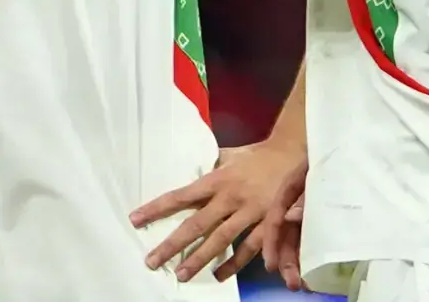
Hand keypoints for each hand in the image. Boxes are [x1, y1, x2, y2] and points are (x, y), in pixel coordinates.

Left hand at [130, 140, 306, 283]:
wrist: (292, 153)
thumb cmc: (256, 155)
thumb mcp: (229, 155)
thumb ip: (210, 167)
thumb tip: (189, 169)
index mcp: (216, 179)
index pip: (180, 196)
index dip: (157, 209)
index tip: (135, 220)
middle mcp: (229, 198)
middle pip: (196, 224)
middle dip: (173, 244)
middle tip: (152, 261)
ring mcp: (249, 213)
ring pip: (220, 240)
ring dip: (199, 259)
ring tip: (181, 275)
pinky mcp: (267, 224)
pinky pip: (249, 248)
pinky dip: (234, 263)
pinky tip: (219, 275)